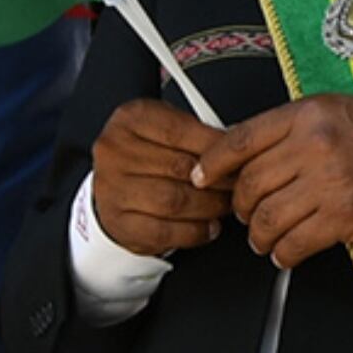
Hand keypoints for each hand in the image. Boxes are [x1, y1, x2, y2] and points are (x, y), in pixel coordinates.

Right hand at [91, 99, 227, 254]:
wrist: (116, 185)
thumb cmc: (152, 154)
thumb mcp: (172, 128)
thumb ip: (201, 133)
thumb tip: (237, 146)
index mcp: (130, 120)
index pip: (180, 131)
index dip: (217, 147)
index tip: (239, 157)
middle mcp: (114, 152)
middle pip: (181, 168)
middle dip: (220, 180)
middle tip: (240, 185)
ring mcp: (111, 189)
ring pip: (174, 202)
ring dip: (210, 207)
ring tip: (226, 205)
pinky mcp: (117, 223)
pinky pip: (163, 232)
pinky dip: (194, 232)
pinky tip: (208, 226)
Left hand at [193, 97, 352, 269]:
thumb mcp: (338, 112)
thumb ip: (292, 129)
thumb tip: (243, 155)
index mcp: (309, 114)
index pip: (238, 140)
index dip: (211, 164)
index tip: (202, 177)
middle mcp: (315, 145)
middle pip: (248, 184)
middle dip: (241, 206)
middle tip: (249, 212)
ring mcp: (330, 183)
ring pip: (266, 219)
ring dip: (259, 235)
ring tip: (265, 237)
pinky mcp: (345, 217)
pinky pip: (293, 244)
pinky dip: (283, 254)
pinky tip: (288, 251)